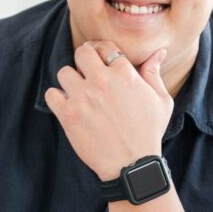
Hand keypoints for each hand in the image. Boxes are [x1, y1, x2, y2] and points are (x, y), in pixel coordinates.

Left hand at [44, 41, 173, 181]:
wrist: (132, 164)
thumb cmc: (149, 132)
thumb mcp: (161, 101)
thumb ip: (154, 73)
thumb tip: (158, 52)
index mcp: (125, 74)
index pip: (105, 47)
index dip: (102, 51)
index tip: (100, 59)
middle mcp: (102, 81)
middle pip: (82, 52)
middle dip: (84, 59)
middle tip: (86, 71)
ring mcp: (83, 97)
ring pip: (64, 72)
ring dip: (70, 80)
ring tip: (78, 92)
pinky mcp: (68, 115)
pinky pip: (51, 94)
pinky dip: (57, 98)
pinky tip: (68, 105)